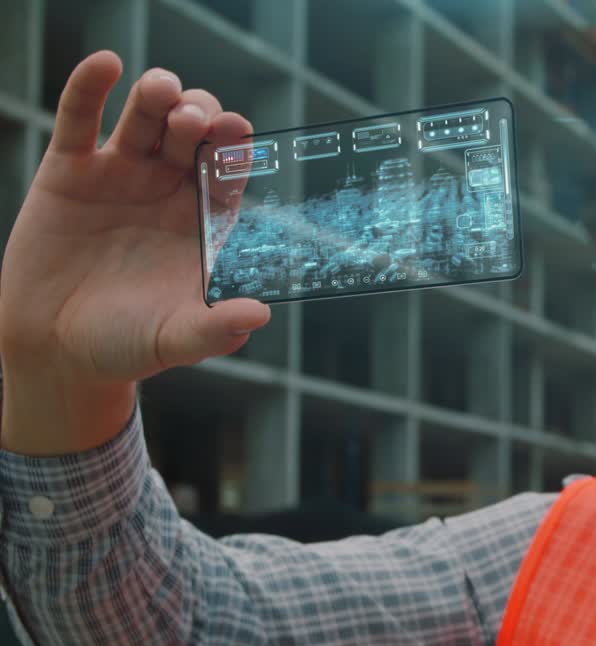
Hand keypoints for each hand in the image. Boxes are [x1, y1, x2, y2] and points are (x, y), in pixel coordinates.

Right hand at [0, 50, 270, 452]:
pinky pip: (81, 119)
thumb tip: (258, 317)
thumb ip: (214, 329)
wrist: (55, 350)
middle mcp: (167, 190)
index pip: (228, 172)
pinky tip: (105, 63)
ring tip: (161, 91)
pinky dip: (90, 87)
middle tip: (196, 121)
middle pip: (193, 134)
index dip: (234, 149)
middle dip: (200, 117)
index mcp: (202, 221)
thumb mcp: (174, 339)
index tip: (238, 133)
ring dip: (157, 96)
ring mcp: (120, 175)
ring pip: (145, 118)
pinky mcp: (70, 170)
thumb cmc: (124, 345)